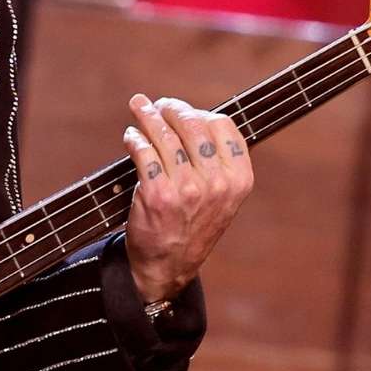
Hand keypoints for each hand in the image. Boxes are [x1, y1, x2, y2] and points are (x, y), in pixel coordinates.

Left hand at [121, 94, 253, 303]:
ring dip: (147, 115)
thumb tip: (192, 115)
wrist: (169, 265)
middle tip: (157, 105)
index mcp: (238, 179)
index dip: (200, 112)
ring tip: (138, 106)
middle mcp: (217, 183)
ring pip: (165, 135)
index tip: (183, 111)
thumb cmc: (193, 223)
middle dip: (171, 109)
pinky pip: (144, 152)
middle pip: (192, 125)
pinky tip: (131, 136)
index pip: (223, 126)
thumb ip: (216, 160)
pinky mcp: (158, 195)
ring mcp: (187, 189)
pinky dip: (135, 139)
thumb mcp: (222, 196)